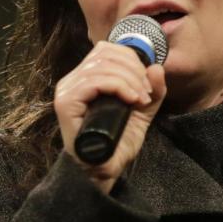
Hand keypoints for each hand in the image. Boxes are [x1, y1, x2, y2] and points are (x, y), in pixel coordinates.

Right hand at [53, 42, 166, 191]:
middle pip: (106, 53)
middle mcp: (73, 80)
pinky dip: (118, 86)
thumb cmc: (117, 144)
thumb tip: (157, 67)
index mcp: (86, 78)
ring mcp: (67, 90)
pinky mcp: (66, 103)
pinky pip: (94, 81)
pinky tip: (131, 100)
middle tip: (146, 93)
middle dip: (134, 69)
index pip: (107, 50)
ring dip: (130, 79)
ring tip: (141, 100)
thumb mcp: (141, 113)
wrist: (103, 171)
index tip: (147, 84)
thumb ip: (152, 92)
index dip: (132, 59)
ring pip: (102, 66)